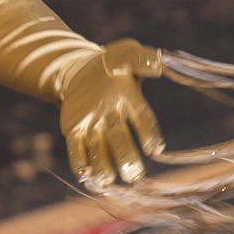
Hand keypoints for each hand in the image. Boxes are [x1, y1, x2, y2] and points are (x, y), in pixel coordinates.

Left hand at [58, 40, 165, 189]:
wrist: (83, 70)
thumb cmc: (113, 62)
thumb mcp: (127, 53)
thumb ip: (141, 58)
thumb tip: (158, 63)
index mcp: (131, 102)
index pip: (143, 120)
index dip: (149, 134)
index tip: (154, 148)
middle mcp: (114, 119)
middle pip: (122, 141)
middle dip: (127, 159)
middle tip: (133, 175)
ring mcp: (94, 127)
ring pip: (99, 151)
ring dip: (103, 167)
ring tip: (106, 180)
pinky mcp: (74, 131)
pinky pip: (77, 149)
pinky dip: (79, 163)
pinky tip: (83, 175)